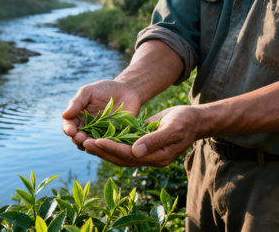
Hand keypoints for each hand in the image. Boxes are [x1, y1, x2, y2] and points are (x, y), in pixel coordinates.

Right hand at [62, 80, 140, 149]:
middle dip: (78, 139)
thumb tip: (64, 116)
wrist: (127, 90)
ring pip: (91, 146)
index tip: (71, 130)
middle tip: (80, 137)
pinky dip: (104, 147)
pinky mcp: (114, 139)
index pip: (69, 126)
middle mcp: (88, 129)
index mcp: (79, 118)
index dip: (68, 129)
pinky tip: (104, 145)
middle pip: (78, 139)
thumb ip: (77, 102)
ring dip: (89, 146)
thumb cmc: (105, 89)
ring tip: (89, 143)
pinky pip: (107, 146)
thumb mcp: (88, 92)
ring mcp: (100, 135)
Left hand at [84, 105, 202, 166]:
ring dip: (103, 149)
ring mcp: (146, 153)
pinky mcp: (142, 145)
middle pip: (121, 158)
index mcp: (158, 157)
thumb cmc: (186, 120)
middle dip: (102, 151)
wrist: (195, 119)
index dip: (112, 148)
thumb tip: (135, 151)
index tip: (97, 141)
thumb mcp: (174, 127)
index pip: (129, 155)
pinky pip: (123, 146)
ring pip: (120, 154)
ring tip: (85, 141)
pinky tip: (97, 137)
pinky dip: (110, 143)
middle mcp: (149, 158)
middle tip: (83, 142)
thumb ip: (154, 140)